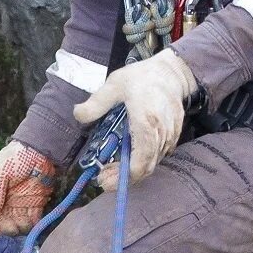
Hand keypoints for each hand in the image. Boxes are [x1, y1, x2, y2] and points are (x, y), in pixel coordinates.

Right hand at [0, 140, 58, 236]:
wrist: (39, 149)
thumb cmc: (15, 157)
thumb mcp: (1, 172)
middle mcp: (6, 201)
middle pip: (3, 222)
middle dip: (7, 228)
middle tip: (13, 226)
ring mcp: (21, 202)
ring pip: (19, 223)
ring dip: (21, 226)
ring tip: (25, 221)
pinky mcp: (36, 201)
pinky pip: (34, 218)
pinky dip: (34, 222)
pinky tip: (34, 220)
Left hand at [73, 48, 196, 183]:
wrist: (172, 72)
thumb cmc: (142, 77)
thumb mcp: (114, 85)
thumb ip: (96, 103)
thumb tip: (78, 115)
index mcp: (146, 122)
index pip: (140, 161)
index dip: (123, 176)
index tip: (104, 179)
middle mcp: (161, 134)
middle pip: (145, 168)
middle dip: (123, 178)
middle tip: (103, 178)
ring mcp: (170, 136)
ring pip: (152, 163)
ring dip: (132, 170)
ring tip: (110, 168)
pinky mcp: (174, 135)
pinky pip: (158, 155)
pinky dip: (142, 161)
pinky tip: (127, 157)